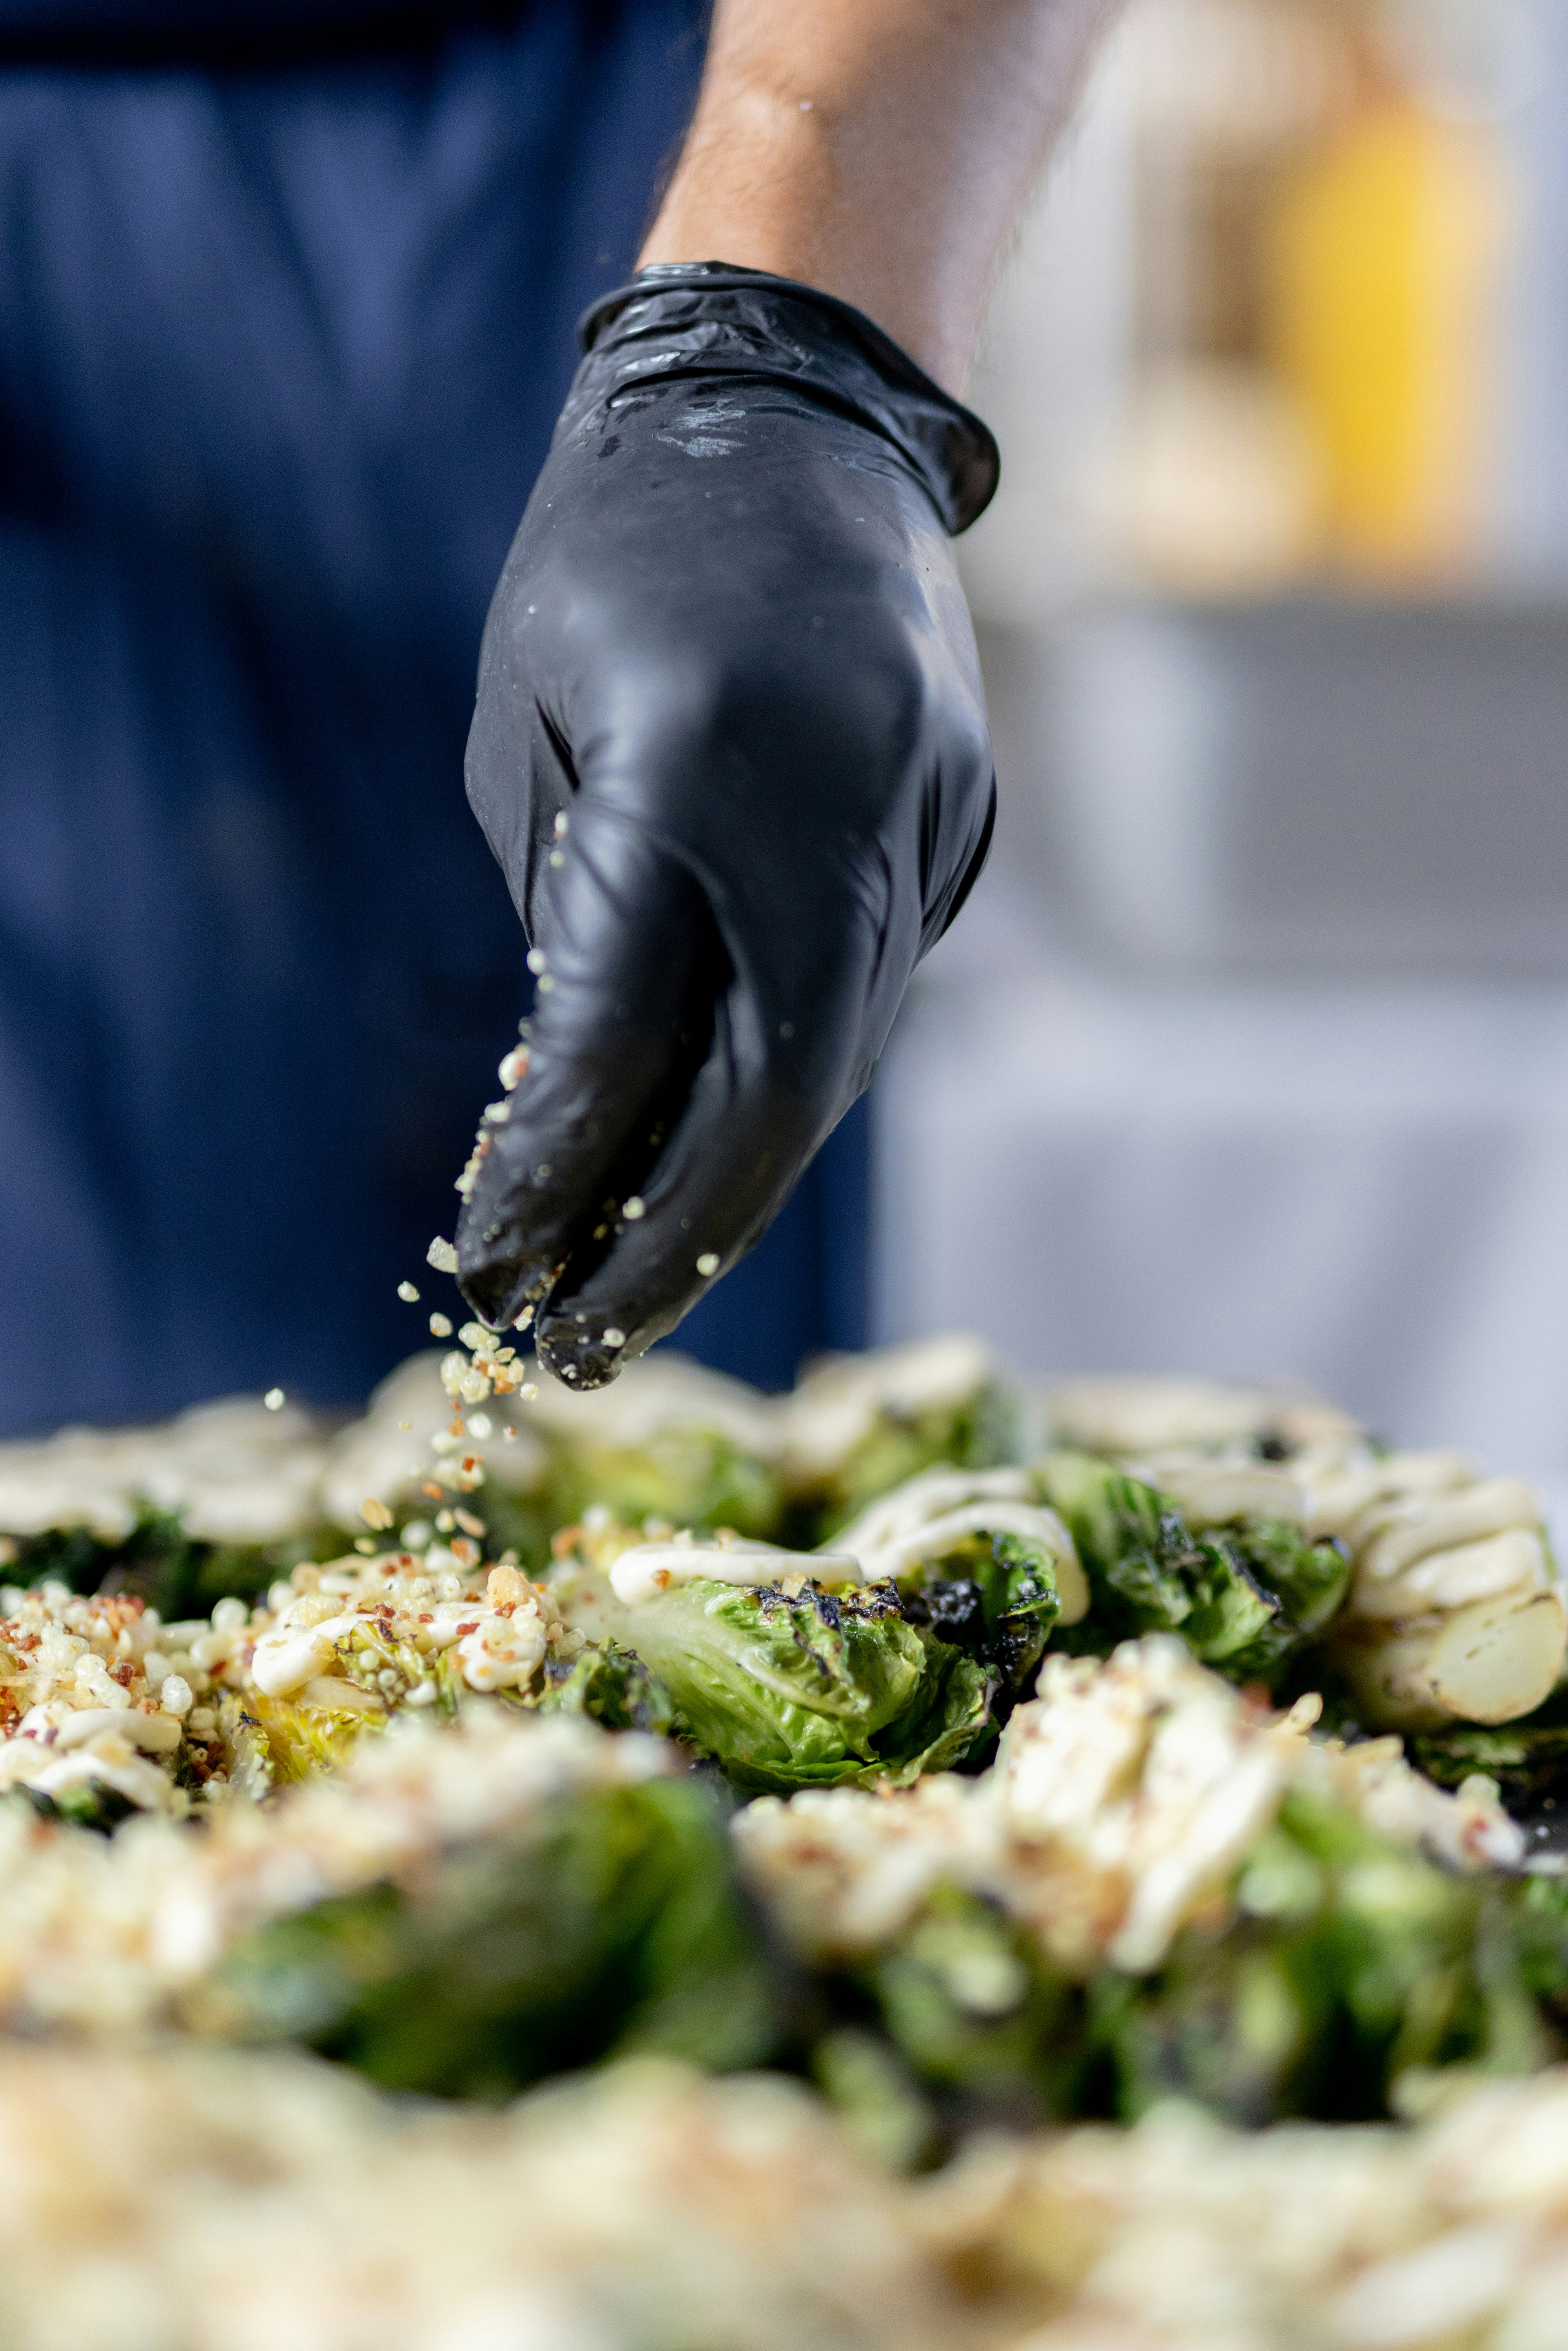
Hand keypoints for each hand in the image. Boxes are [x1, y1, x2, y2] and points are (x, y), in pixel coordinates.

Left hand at [456, 265, 996, 1387]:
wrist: (800, 415)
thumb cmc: (614, 566)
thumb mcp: (531, 735)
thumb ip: (569, 924)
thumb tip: (586, 1110)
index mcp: (693, 758)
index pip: (622, 1034)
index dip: (551, 1175)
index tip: (485, 1267)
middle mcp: (837, 803)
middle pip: (775, 1101)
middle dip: (669, 1248)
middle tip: (580, 1349)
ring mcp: (925, 820)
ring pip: (836, 1070)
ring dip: (732, 1188)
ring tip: (632, 1283)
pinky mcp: (962, 830)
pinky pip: (870, 1001)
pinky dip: (788, 1091)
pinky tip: (716, 1157)